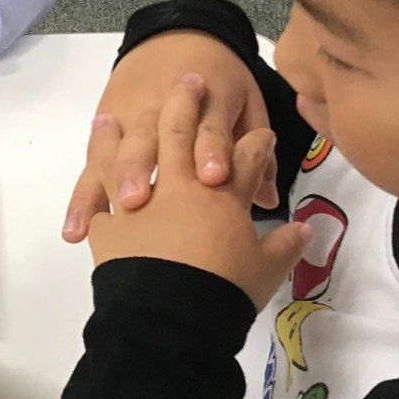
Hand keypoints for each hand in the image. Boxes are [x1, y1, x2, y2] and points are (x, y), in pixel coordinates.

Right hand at [62, 29, 277, 242]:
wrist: (173, 39)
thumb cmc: (218, 81)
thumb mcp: (247, 106)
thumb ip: (256, 154)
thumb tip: (270, 199)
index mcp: (208, 103)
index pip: (208, 128)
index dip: (210, 151)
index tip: (214, 178)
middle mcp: (164, 112)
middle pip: (151, 140)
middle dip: (144, 168)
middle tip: (141, 201)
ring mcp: (132, 123)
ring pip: (119, 154)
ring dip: (114, 183)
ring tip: (114, 212)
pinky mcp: (108, 136)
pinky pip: (92, 171)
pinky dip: (82, 200)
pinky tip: (75, 230)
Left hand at [86, 76, 310, 308]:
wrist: (170, 318)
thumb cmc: (222, 291)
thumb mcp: (266, 270)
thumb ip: (285, 244)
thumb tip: (305, 229)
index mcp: (224, 195)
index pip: (249, 155)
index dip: (259, 144)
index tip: (263, 136)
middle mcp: (182, 185)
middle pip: (184, 130)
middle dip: (189, 101)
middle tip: (190, 80)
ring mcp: (142, 199)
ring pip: (134, 147)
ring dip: (130, 126)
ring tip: (119, 112)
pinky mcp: (110, 222)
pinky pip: (98, 187)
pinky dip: (95, 167)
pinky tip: (93, 155)